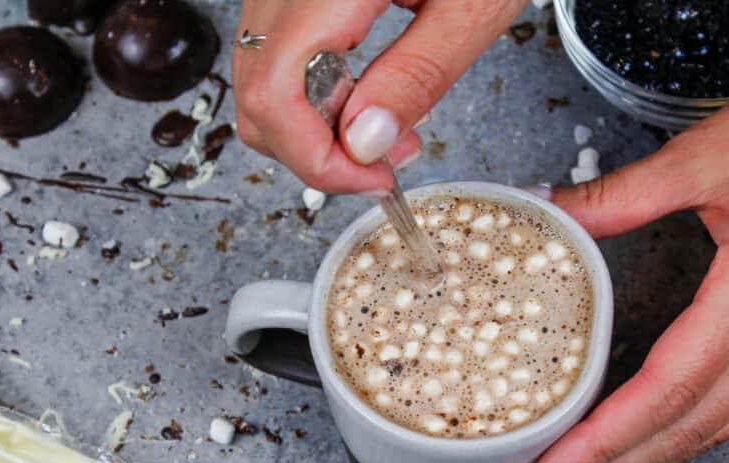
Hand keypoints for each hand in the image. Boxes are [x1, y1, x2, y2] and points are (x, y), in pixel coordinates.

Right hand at [233, 0, 526, 193]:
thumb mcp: (473, 6)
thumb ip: (418, 75)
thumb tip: (363, 144)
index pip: (276, 94)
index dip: (317, 159)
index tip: (374, 180)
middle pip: (255, 96)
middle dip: (316, 153)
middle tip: (385, 162)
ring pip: (260, 82)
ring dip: (315, 130)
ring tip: (387, 130)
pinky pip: (279, 57)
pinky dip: (314, 98)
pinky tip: (367, 97)